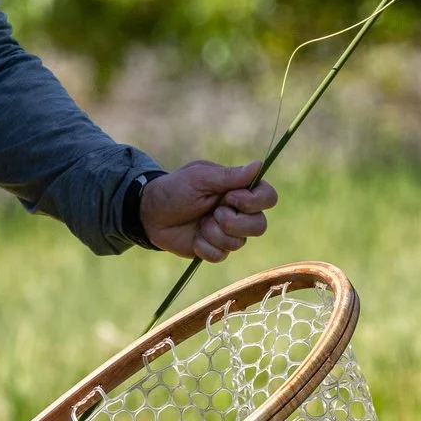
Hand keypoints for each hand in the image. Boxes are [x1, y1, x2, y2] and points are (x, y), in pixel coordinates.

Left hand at [141, 158, 277, 262]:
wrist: (151, 214)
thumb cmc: (175, 189)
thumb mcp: (200, 177)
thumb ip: (230, 176)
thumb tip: (259, 165)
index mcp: (239, 190)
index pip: (268, 198)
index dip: (253, 202)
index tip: (230, 197)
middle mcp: (239, 213)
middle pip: (260, 226)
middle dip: (233, 222)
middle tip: (213, 212)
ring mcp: (228, 232)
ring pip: (239, 243)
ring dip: (214, 233)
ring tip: (200, 223)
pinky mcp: (216, 249)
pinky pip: (221, 255)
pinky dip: (204, 246)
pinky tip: (195, 237)